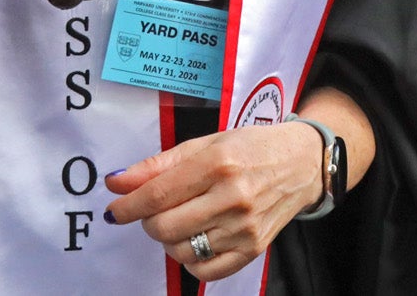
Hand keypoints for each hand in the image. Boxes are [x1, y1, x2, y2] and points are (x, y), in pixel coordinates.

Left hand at [103, 121, 323, 279]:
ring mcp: (244, 227)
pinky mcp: (253, 249)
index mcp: (218, 163)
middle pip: (164, 227)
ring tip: (181, 220)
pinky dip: (190, 260)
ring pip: (181, 250)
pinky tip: (196, 239)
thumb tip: (116, 183)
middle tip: (158, 209)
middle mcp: (233, 196)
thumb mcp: (205, 144)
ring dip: (169, 239)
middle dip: (149, 221)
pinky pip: (205, 271)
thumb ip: (158, 165)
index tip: (115, 210)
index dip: (128, 206)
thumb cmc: (250, 148)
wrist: (301, 163)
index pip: (158, 195)